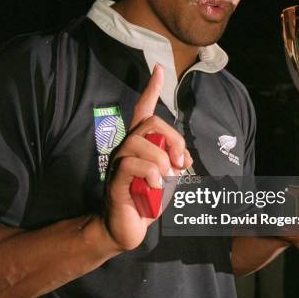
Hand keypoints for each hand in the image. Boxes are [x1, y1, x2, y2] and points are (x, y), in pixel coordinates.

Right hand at [103, 63, 191, 251]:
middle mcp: (126, 147)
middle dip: (174, 139)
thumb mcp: (169, 178)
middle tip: (182, 163)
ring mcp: (118, 162)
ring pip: (142, 142)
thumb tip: (183, 157)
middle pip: (151, 123)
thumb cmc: (147, 200)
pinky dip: (151, 174)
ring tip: (166, 178)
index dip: (151, 89)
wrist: (126, 228)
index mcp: (140, 144)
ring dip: (162, 160)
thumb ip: (176, 162)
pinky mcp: (115, 180)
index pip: (144, 110)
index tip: (158, 69)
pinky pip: (133, 164)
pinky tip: (157, 186)